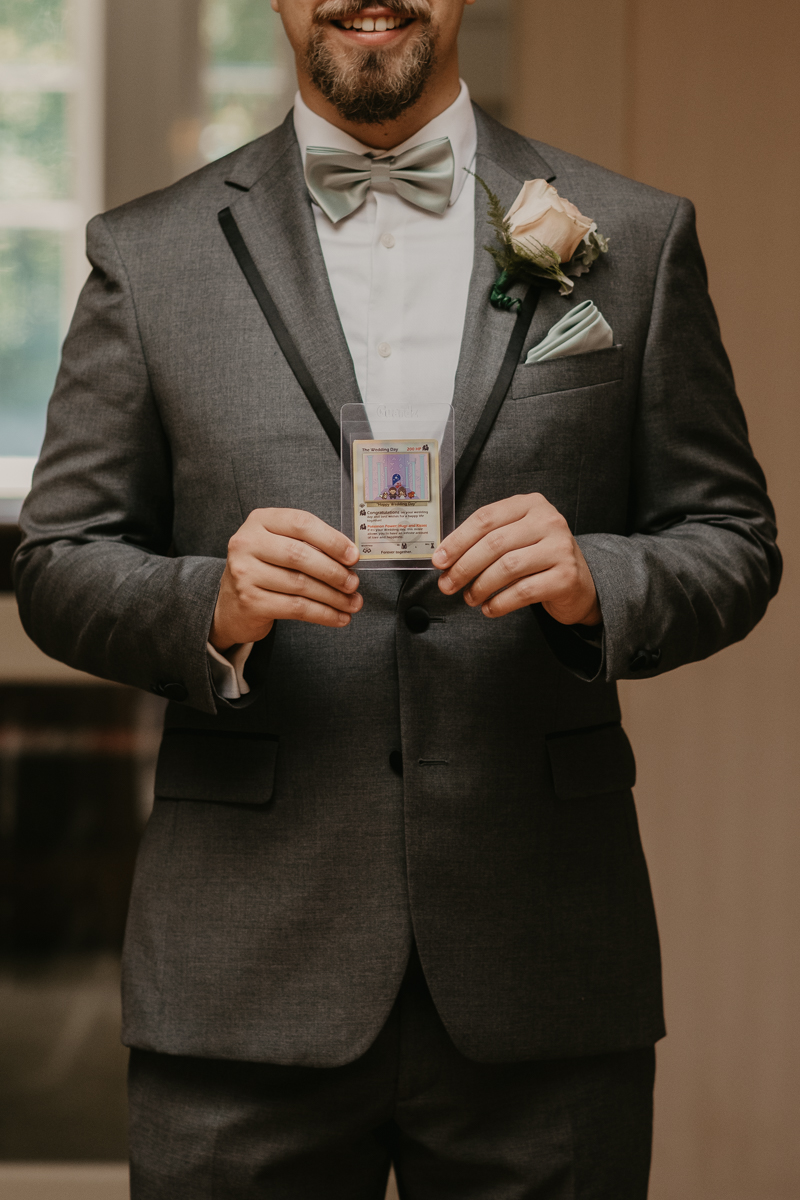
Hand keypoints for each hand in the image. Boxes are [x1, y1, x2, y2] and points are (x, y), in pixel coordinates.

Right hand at [210, 509, 361, 650]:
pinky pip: (296, 608)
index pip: (301, 523)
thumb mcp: (279, 546)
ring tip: (352, 603)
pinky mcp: (250, 601)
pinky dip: (323, 614)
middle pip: (300, 555)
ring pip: (300, 584)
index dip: (332, 540)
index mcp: (260, 521)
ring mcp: (245, 573)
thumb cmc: (265, 570)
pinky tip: (338, 617)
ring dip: (333, 597)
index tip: (353, 556)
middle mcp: (247, 543)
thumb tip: (349, 558)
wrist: (231, 604)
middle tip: (354, 583)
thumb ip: (308, 544)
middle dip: (334, 571)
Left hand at [432, 493, 600, 625]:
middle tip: (447, 584)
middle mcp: (548, 521)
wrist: (579, 583)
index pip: (486, 518)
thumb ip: (485, 541)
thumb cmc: (537, 559)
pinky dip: (500, 603)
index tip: (439, 560)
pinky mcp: (566, 576)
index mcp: (530, 504)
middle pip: (495, 543)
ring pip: (507, 567)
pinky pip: (523, 591)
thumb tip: (444, 558)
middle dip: (464, 566)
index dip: (458, 540)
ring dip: (480, 586)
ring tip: (470, 598)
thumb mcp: (515, 539)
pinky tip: (489, 608)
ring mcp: (560, 547)